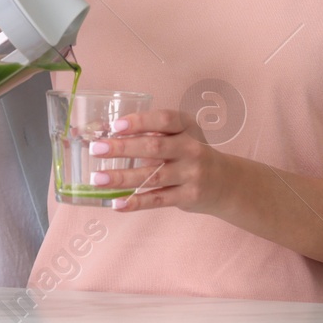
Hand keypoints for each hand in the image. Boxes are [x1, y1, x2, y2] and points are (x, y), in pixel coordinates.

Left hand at [84, 109, 235, 214]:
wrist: (225, 182)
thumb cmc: (191, 153)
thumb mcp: (181, 135)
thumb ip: (152, 134)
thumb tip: (107, 135)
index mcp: (188, 127)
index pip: (164, 120)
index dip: (139, 122)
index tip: (115, 126)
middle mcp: (192, 148)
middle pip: (154, 147)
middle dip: (122, 148)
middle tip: (96, 149)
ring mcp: (191, 174)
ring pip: (152, 176)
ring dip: (122, 178)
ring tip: (97, 179)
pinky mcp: (188, 196)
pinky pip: (158, 200)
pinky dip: (136, 202)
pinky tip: (117, 203)